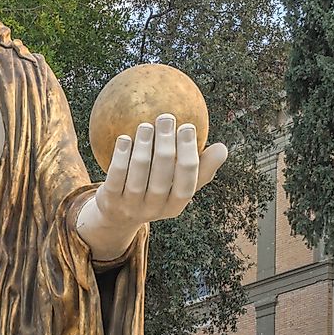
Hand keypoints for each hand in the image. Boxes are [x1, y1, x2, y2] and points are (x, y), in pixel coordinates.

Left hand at [76, 113, 227, 260]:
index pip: (186, 184)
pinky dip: (121, 156)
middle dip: (165, 146)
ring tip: (146, 125)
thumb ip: (199, 169)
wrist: (115, 216)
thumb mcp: (177, 186)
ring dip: (143, 147)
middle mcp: (153, 210)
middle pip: (162, 178)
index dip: (187, 155)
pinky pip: (116, 176)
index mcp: (175, 207)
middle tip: (166, 118)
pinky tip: (124, 138)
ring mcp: (130, 207)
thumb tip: (223, 148)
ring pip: (139, 175)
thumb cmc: (154, 191)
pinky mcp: (110, 201)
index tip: (187, 127)